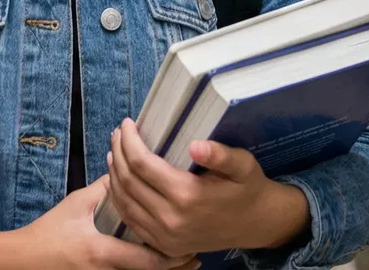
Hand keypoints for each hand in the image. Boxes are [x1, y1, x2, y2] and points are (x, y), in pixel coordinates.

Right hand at [0, 176, 197, 269]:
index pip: (144, 259)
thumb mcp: (76, 204)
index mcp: (101, 251)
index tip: (190, 245)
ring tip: (186, 263)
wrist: (22, 261)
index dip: (170, 256)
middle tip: (197, 257)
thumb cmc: (49, 231)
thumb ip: (104, 188)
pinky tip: (157, 265)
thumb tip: (129, 167)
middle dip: (175, 269)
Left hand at [105, 120, 307, 257]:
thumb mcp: (242, 165)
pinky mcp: (163, 245)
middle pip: (128, 181)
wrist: (255, 224)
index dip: (129, 141)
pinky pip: (130, 220)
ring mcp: (164, 236)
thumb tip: (195, 145)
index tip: (127, 124)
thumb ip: (220, 155)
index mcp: (187, 195)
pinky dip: (118, 198)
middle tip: (117, 134)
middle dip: (118, 153)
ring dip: (113, 174)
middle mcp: (171, 219)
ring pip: (123, 201)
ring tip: (114, 152)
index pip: (142, 163)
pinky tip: (118, 181)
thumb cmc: (247, 188)